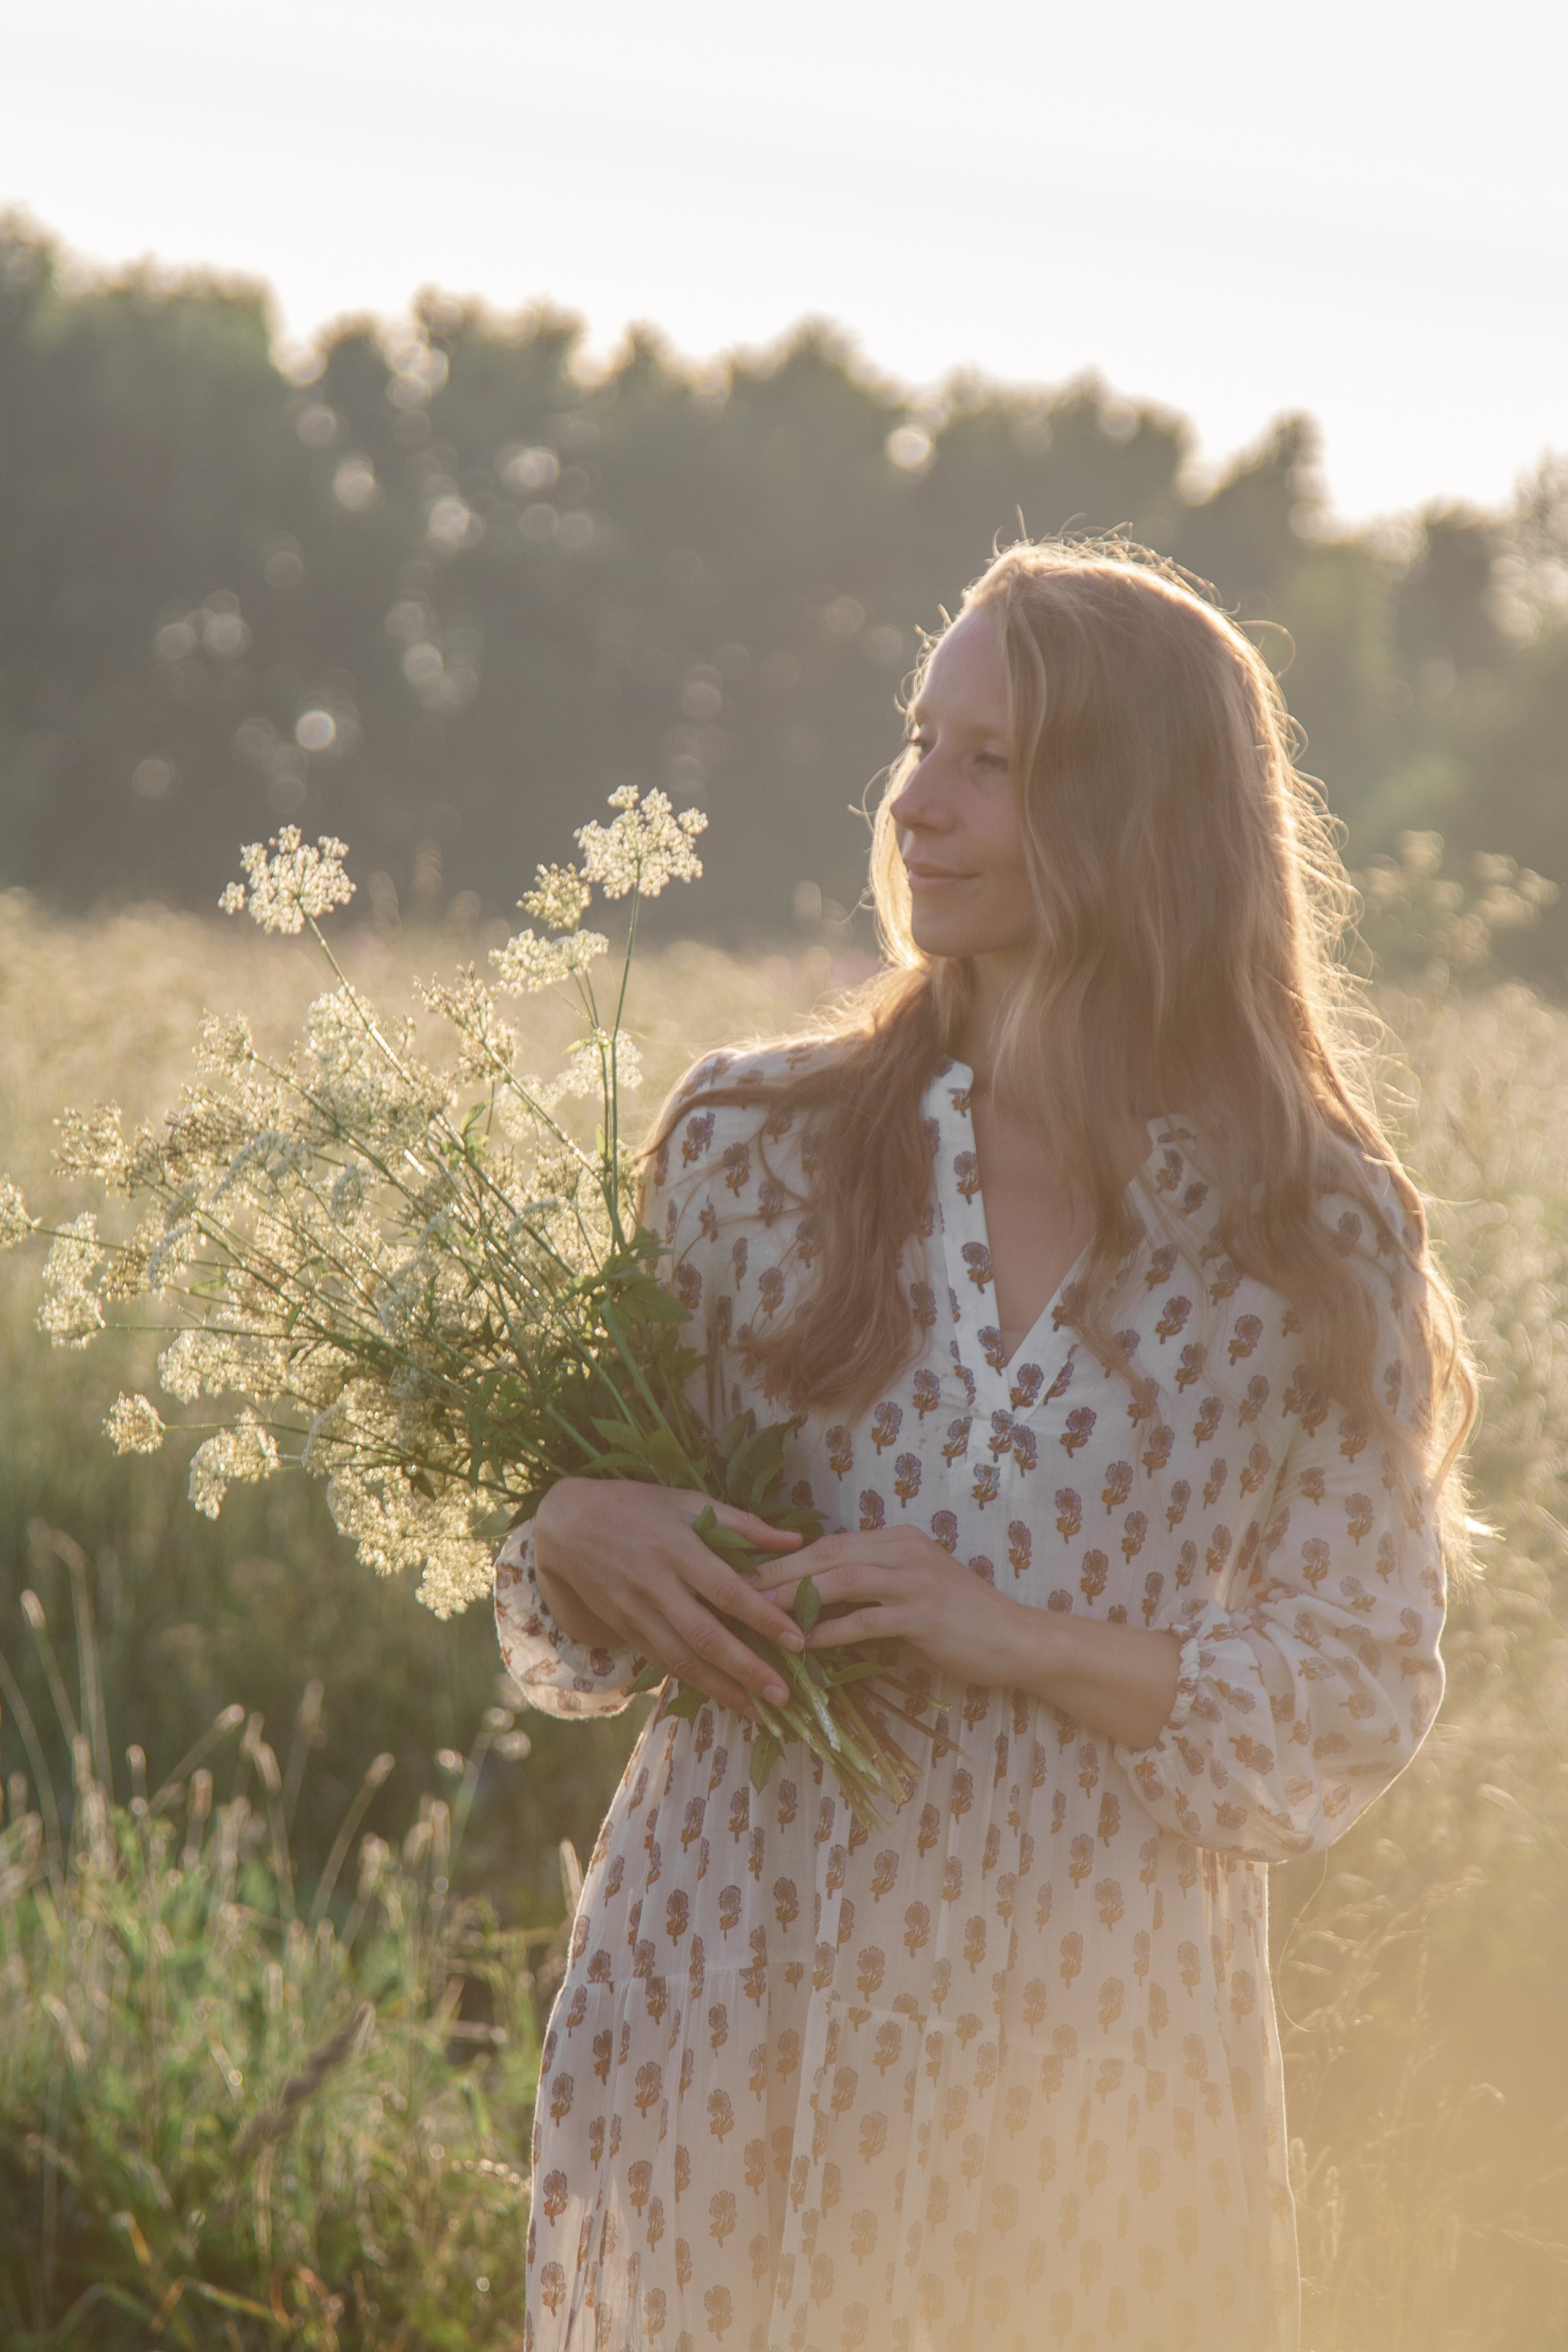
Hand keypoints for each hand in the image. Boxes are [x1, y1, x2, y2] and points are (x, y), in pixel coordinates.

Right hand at [533, 1477, 805, 1722]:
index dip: (763, 1618)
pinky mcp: (625, 1630)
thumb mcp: (686, 1501)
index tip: (798, 1641)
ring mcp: (636, 1612)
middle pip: (706, 1637)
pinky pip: (662, 1662)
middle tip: (783, 1695)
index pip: (727, 1590)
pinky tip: (721, 1697)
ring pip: (682, 1660)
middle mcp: (656, 1585)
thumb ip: (741, 1524)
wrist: (565, 1526)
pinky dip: (694, 1683)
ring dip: (722, 1690)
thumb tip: (795, 1540)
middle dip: (747, 1670)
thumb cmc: (635, 1506)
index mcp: (677, 1548)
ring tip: (759, 1712)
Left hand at [761, 1525, 1020, 1688]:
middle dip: (780, 1574)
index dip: (787, 1558)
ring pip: (841, 1581)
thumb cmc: (960, 1619)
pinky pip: (866, 1620)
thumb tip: (816, 1598)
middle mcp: (905, 1550)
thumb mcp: (913, 1589)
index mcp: (899, 1539)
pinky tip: (805, 1644)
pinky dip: (831, 1631)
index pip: (831, 1543)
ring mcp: (916, 1580)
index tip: (750, 1573)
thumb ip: (873, 1585)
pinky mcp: (924, 1614)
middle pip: (828, 1555)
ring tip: (761, 1616)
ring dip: (797, 1599)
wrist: (1014, 1638)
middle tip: (738, 1591)